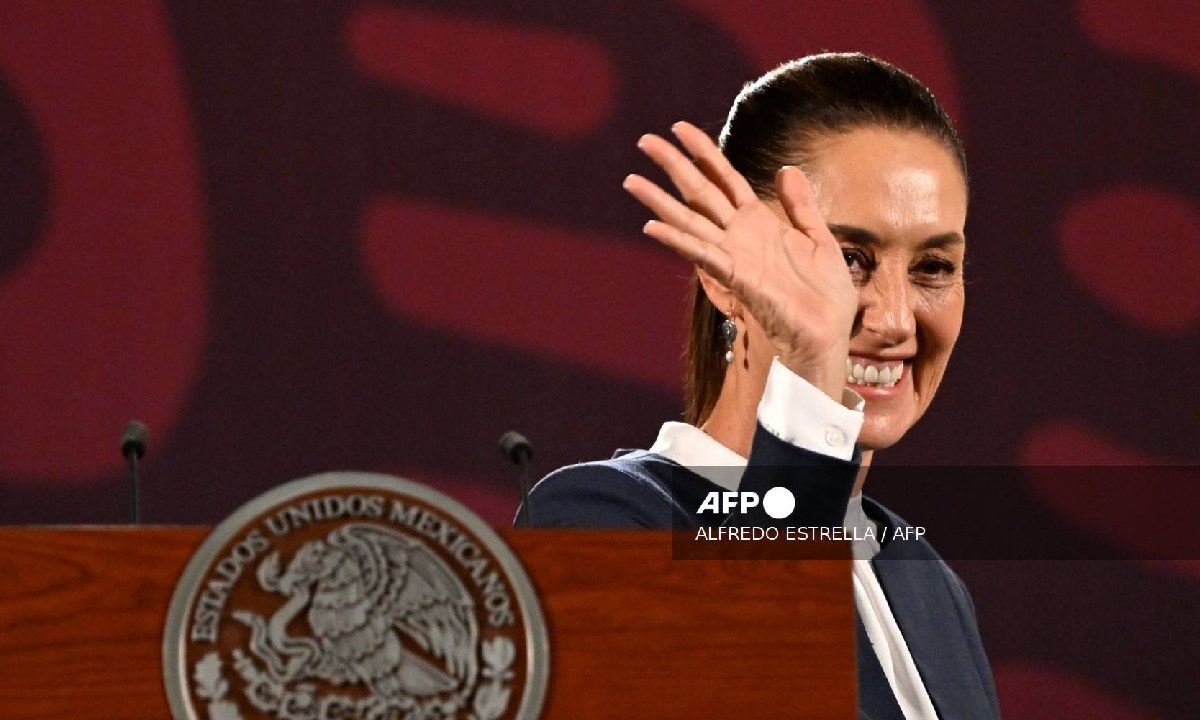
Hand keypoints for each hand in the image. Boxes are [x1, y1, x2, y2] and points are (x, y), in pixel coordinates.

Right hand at [622, 121, 855, 400]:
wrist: (828, 336)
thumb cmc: (825, 297)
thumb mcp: (820, 239)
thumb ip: (800, 206)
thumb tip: (786, 169)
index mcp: (760, 223)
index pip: (724, 179)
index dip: (703, 152)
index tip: (679, 128)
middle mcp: (740, 236)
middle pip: (699, 192)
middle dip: (672, 165)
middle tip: (644, 141)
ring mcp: (735, 256)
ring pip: (690, 221)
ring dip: (660, 201)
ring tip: (632, 181)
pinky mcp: (738, 278)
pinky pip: (703, 254)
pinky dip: (678, 240)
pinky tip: (652, 227)